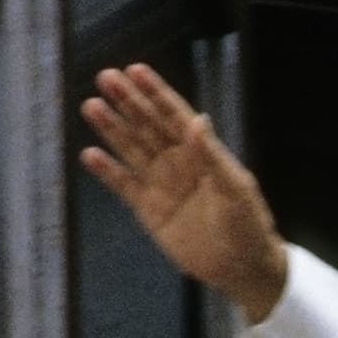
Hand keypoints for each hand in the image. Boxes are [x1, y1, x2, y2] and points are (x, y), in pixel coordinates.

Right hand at [80, 63, 290, 320]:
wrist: (241, 267)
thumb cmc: (248, 224)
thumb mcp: (236, 188)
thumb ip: (213, 156)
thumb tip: (198, 119)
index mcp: (203, 151)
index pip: (174, 114)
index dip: (156, 92)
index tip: (135, 70)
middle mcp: (178, 161)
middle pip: (148, 125)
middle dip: (128, 102)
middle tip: (104, 77)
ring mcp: (161, 184)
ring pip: (131, 149)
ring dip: (112, 128)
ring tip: (91, 106)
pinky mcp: (148, 209)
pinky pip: (124, 186)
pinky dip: (107, 171)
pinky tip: (90, 154)